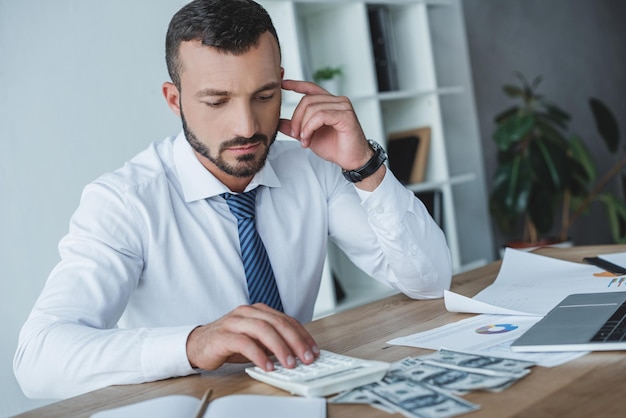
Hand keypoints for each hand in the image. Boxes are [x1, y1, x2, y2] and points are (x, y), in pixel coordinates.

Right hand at [186, 303, 319, 371]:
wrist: (198, 345)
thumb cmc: (229, 342)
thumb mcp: (256, 340)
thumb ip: (273, 341)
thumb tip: (298, 353)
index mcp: (258, 311)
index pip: (287, 320)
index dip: (302, 335)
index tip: (313, 350)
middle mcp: (248, 312)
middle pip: (278, 323)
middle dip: (296, 341)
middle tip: (306, 357)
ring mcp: (235, 322)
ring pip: (263, 330)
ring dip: (280, 348)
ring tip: (290, 363)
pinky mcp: (224, 335)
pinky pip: (245, 343)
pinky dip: (259, 355)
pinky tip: (268, 366)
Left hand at [279, 79, 372, 171]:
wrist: (351, 160)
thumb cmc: (335, 148)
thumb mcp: (309, 136)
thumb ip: (295, 128)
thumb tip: (279, 122)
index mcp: (329, 103)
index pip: (311, 88)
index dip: (296, 84)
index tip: (283, 84)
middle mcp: (337, 101)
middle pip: (307, 100)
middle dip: (296, 118)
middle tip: (295, 135)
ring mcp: (343, 106)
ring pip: (312, 108)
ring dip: (303, 126)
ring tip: (304, 140)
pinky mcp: (345, 115)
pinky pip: (320, 116)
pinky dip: (310, 127)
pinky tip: (309, 137)